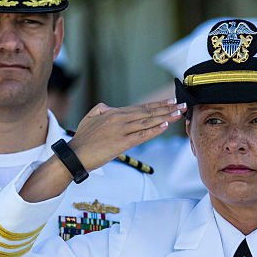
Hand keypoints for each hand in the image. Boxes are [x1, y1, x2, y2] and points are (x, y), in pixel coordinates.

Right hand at [68, 99, 185, 170]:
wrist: (74, 155)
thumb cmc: (81, 140)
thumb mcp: (89, 118)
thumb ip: (101, 110)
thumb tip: (109, 107)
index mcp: (113, 112)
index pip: (140, 107)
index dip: (157, 105)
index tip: (170, 102)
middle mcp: (119, 118)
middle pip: (147, 112)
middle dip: (167, 109)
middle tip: (182, 105)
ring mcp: (121, 130)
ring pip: (147, 122)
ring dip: (165, 117)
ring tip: (178, 114)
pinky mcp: (121, 143)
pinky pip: (141, 135)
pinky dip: (154, 130)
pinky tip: (165, 125)